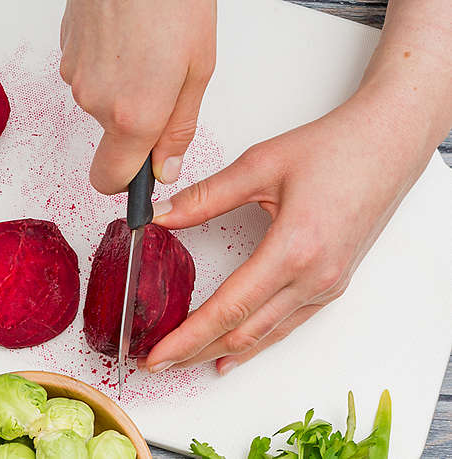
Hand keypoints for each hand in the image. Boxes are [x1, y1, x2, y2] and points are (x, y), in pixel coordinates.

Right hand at [60, 0, 216, 193]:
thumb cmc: (172, 0)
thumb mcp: (199, 68)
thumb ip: (179, 127)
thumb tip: (165, 167)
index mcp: (133, 115)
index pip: (109, 180)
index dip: (126, 182)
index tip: (142, 172)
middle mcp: (96, 102)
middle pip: (113, 136)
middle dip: (138, 118)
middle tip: (166, 77)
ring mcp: (75, 77)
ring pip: (102, 102)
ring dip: (124, 86)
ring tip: (148, 47)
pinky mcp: (65, 53)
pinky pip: (89, 75)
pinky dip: (108, 64)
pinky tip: (127, 37)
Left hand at [141, 88, 438, 374]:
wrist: (387, 145)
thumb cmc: (333, 150)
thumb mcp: (259, 165)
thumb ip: (205, 197)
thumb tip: (158, 217)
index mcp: (293, 249)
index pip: (228, 308)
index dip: (188, 337)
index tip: (157, 355)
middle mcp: (313, 277)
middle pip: (243, 332)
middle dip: (195, 352)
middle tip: (156, 363)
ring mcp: (326, 285)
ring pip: (265, 334)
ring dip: (221, 351)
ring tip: (183, 360)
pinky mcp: (332, 284)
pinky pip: (286, 324)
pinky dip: (253, 341)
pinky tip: (229, 353)